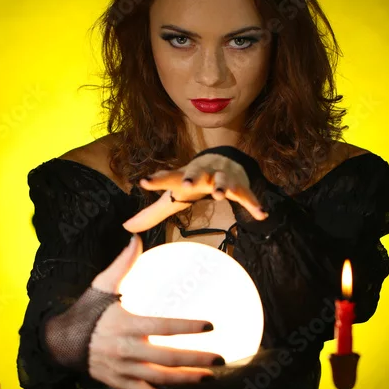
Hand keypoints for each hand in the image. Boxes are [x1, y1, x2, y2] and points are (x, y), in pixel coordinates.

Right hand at [89, 235, 222, 388]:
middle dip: (195, 359)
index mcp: (125, 324)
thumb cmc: (86, 311)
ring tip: (209, 378)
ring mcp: (122, 370)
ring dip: (186, 380)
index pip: (162, 326)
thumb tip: (135, 238)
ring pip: (159, 379)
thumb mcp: (101, 285)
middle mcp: (125, 350)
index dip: (187, 327)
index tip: (210, 326)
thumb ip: (122, 264)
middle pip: (166, 358)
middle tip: (220, 359)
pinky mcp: (118, 383)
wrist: (60, 342)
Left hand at [122, 153, 268, 232]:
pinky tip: (262, 214)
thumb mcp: (174, 195)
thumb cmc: (194, 181)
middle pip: (197, 173)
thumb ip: (152, 213)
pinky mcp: (241, 186)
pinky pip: (249, 196)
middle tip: (187, 185)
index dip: (156, 180)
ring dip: (223, 186)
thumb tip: (126, 228)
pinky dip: (254, 204)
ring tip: (221, 194)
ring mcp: (224, 177)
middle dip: (192, 177)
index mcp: (185, 175)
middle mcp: (204, 173)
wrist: (225, 161)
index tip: (143, 182)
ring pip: (224, 180)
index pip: (168, 177)